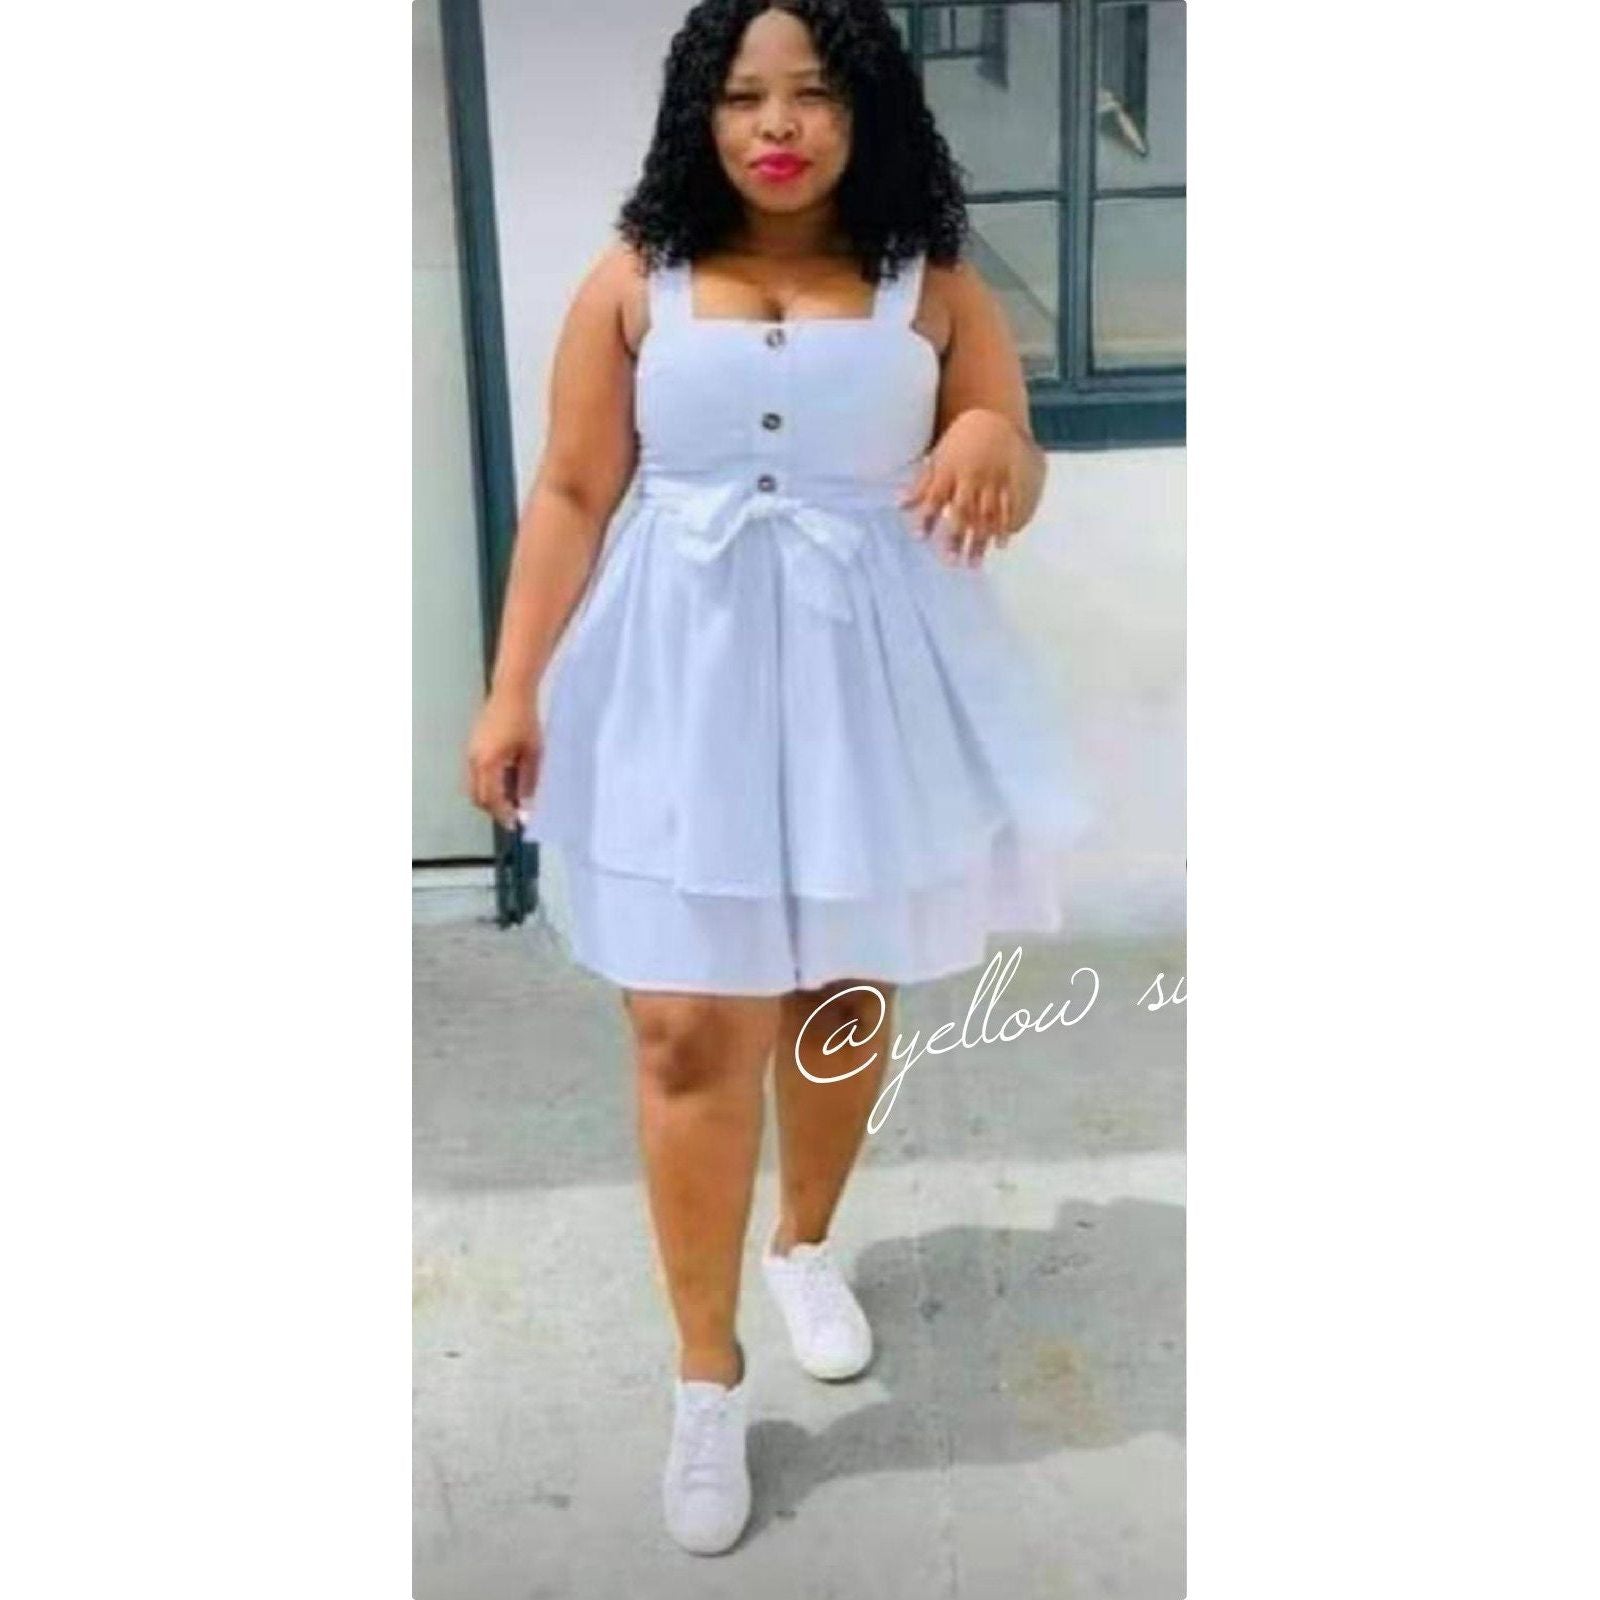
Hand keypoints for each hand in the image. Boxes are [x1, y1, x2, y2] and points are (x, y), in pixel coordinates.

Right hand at [464, 689, 541, 830]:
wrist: (510, 690)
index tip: (515, 823)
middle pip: (477, 796)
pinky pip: (474, 773)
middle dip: (493, 808)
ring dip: (489, 796)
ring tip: (510, 797)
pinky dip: (486, 783)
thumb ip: (528, 781)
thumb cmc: (525, 719)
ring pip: (473, 785)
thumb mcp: (533, 753)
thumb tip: (526, 804)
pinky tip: (504, 779)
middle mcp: (473, 760)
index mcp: (488, 763)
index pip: (491, 799)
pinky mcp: (472, 745)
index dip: (503, 814)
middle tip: (512, 814)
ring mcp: (470, 752)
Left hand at [897, 409, 1030, 567]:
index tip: (919, 538)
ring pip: (987, 514)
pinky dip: (1006, 526)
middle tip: (950, 561)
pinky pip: (1010, 506)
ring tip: (973, 563)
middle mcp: (972, 476)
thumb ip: (921, 484)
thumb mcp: (938, 457)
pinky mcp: (1013, 481)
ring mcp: (994, 479)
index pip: (935, 496)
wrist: (995, 418)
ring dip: (980, 540)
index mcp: (951, 469)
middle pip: (963, 510)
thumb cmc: (961, 441)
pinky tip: (1001, 544)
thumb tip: (899, 505)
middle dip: (956, 537)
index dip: (926, 517)